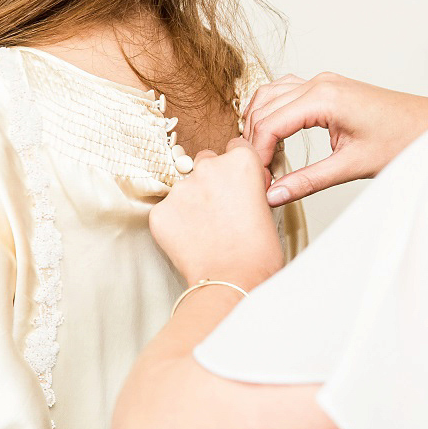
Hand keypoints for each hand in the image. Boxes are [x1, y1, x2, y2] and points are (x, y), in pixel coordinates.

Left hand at [149, 138, 284, 288]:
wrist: (233, 281)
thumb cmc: (258, 253)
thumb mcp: (267, 207)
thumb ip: (251, 185)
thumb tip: (242, 184)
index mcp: (240, 162)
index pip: (234, 147)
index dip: (236, 168)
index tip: (236, 183)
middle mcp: (209, 167)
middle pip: (205, 161)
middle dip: (211, 180)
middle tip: (220, 209)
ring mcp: (181, 188)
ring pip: (184, 187)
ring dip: (192, 202)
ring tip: (206, 231)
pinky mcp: (160, 211)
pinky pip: (166, 211)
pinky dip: (175, 223)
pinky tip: (191, 241)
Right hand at [244, 73, 427, 205]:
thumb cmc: (403, 140)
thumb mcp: (352, 166)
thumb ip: (308, 181)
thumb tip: (274, 195)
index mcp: (324, 98)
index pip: (269, 124)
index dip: (258, 155)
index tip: (258, 182)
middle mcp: (319, 83)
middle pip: (263, 108)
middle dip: (255, 141)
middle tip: (256, 175)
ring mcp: (322, 82)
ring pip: (269, 96)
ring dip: (259, 124)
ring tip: (262, 158)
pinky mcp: (327, 88)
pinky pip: (285, 93)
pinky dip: (273, 112)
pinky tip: (276, 137)